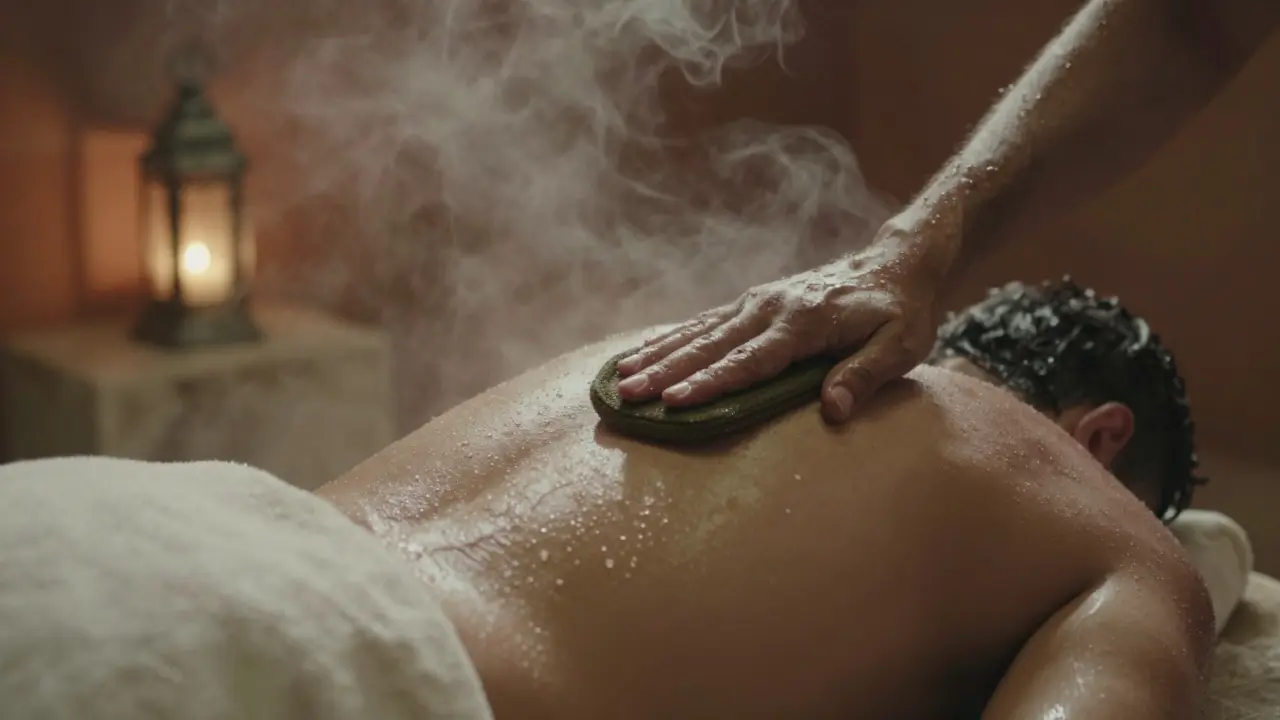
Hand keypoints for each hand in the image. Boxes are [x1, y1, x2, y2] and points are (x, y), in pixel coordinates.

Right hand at [614, 226, 950, 422]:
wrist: (896, 263)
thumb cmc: (901, 312)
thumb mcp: (901, 346)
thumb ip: (866, 374)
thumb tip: (833, 410)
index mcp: (803, 322)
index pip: (750, 360)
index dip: (712, 383)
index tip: (676, 401)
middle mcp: (770, 308)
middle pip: (711, 345)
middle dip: (666, 371)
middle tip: (626, 394)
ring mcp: (757, 302)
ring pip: (698, 332)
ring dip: (658, 355)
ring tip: (619, 378)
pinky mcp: (751, 302)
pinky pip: (704, 322)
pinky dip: (670, 338)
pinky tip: (642, 352)